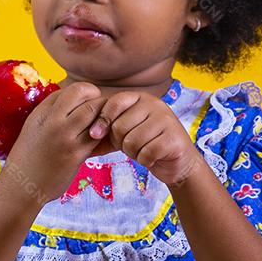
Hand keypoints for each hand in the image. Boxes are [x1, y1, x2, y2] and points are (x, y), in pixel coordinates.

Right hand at [1, 82, 111, 206]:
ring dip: (103, 116)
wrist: (21, 186)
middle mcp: (53, 121)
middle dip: (98, 100)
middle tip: (102, 112)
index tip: (89, 102)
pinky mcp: (76, 154)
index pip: (72, 89)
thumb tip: (75, 99)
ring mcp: (65, 137)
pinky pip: (98, 136)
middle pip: (86, 95)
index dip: (86, 92)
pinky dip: (103, 134)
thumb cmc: (29, 157)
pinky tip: (101, 139)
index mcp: (42, 112)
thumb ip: (52, 112)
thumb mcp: (34, 127)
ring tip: (102, 125)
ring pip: (95, 112)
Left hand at [86, 90, 204, 186]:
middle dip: (120, 142)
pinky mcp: (174, 139)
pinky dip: (145, 160)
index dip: (102, 120)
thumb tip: (84, 133)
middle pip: (120, 126)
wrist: (177, 161)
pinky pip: (146, 153)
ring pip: (132, 141)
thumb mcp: (124, 132)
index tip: (96, 134)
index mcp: (141, 98)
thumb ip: (105, 129)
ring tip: (143, 150)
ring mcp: (167, 120)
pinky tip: (153, 158)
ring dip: (133, 153)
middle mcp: (155, 104)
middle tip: (131, 146)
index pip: (114, 103)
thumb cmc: (145, 144)